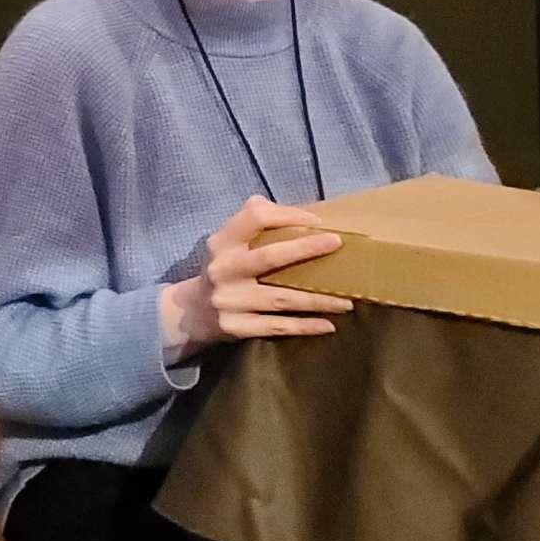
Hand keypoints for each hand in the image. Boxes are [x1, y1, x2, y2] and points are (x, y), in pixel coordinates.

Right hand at [158, 196, 351, 363]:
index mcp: (222, 242)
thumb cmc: (224, 268)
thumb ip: (254, 222)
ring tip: (347, 300)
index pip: (254, 218)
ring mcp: (229, 301)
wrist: (191, 311)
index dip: (288, 215)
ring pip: (281, 299)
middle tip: (337, 245)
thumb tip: (297, 213)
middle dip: (305, 249)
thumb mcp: (227, 242)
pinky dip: (304, 327)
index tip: (318, 222)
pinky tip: (328, 326)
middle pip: (269, 257)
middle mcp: (223, 270)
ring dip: (317, 299)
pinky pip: (277, 327)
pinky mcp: (235, 327)